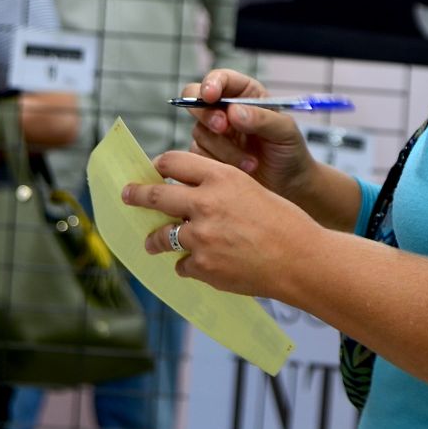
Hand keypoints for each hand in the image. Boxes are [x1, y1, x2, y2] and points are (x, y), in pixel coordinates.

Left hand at [123, 150, 321, 299]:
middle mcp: (204, 203)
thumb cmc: (284, 223)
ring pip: (162, 236)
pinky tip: (201, 265)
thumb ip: (219, 188)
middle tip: (127, 195)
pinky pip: (182, 264)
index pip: (173, 162)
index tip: (154, 172)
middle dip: (136, 195)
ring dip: (155, 240)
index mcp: (220, 177)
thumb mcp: (252, 189)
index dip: (161, 166)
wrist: (301, 260)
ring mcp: (200, 237)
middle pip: (155, 196)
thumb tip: (190, 193)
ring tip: (151, 243)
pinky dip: (189, 265)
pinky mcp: (202, 266)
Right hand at [183, 69, 318, 204]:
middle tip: (223, 127)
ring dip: (224, 148)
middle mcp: (225, 110)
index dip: (211, 83)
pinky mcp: (208, 156)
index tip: (211, 95)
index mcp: (245, 94)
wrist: (289, 186)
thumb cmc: (290, 152)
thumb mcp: (285, 131)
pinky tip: (242, 170)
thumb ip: (262, 118)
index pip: (221, 79)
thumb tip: (234, 111)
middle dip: (207, 114)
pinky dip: (219, 163)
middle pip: (197, 101)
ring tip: (251, 162)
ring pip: (200, 132)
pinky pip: (199, 155)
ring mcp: (215, 134)